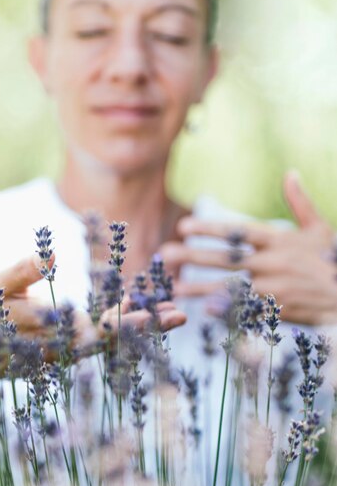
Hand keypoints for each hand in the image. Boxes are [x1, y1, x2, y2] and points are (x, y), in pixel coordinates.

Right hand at [0, 255, 186, 341]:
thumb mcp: (1, 287)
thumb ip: (24, 271)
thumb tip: (50, 253)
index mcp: (55, 337)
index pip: (98, 333)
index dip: (127, 324)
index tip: (154, 314)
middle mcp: (71, 349)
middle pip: (116, 340)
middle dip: (149, 328)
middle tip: (181, 315)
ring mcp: (76, 350)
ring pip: (117, 340)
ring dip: (147, 328)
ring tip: (177, 312)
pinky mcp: (76, 346)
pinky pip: (108, 335)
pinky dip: (131, 323)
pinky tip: (152, 309)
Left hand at [160, 172, 336, 324]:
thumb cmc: (332, 261)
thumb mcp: (319, 229)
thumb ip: (300, 202)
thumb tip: (290, 173)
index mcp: (280, 240)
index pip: (239, 231)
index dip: (210, 229)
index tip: (184, 226)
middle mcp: (273, 263)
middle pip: (227, 258)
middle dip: (194, 256)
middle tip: (165, 254)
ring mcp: (274, 289)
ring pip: (230, 287)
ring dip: (200, 287)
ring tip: (174, 288)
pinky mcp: (277, 311)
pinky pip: (246, 312)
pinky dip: (226, 312)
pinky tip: (203, 312)